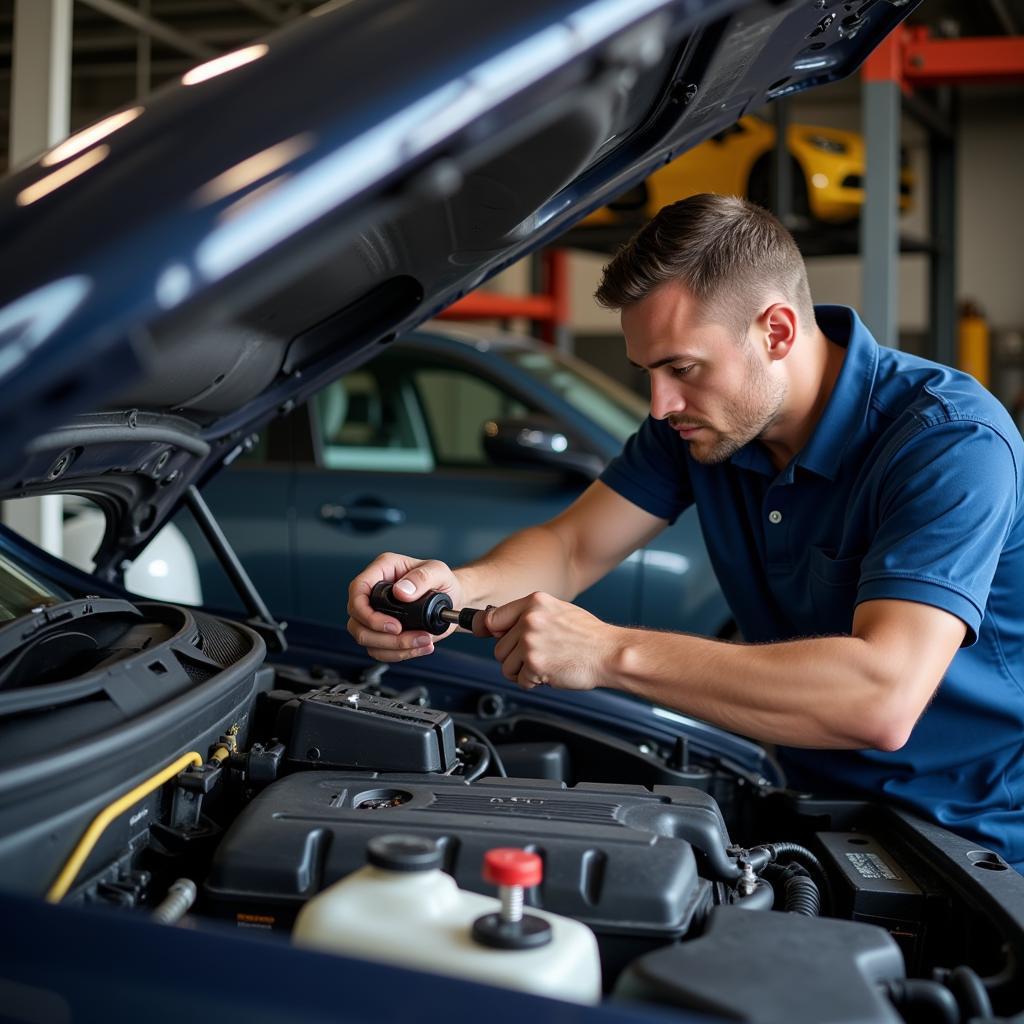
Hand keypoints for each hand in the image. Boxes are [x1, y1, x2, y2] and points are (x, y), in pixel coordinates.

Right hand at [347, 552, 462, 661]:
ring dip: (394, 647)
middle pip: (356, 621)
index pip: (358, 590)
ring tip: (422, 640)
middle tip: (405, 634)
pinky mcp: (385, 632)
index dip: (366, 612)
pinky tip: (420, 646)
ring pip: (366, 639)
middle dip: (381, 636)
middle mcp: (375, 592)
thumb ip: (421, 578)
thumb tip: (401, 592)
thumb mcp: (438, 571)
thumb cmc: (443, 581)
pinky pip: (380, 650)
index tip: (392, 625)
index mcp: (383, 570)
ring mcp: (378, 614)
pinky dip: (399, 653)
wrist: (453, 600)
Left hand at [482, 592, 621, 691]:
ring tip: (545, 664)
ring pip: (506, 666)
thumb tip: (496, 626)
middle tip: (538, 656)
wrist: (609, 653)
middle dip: (515, 658)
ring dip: (522, 671)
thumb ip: (528, 615)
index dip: (494, 633)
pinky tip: (550, 673)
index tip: (496, 638)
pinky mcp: (535, 664)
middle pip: (499, 647)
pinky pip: (519, 681)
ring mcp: (531, 642)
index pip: (493, 618)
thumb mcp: (558, 611)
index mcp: (534, 603)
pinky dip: (533, 683)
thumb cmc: (588, 636)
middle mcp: (529, 620)